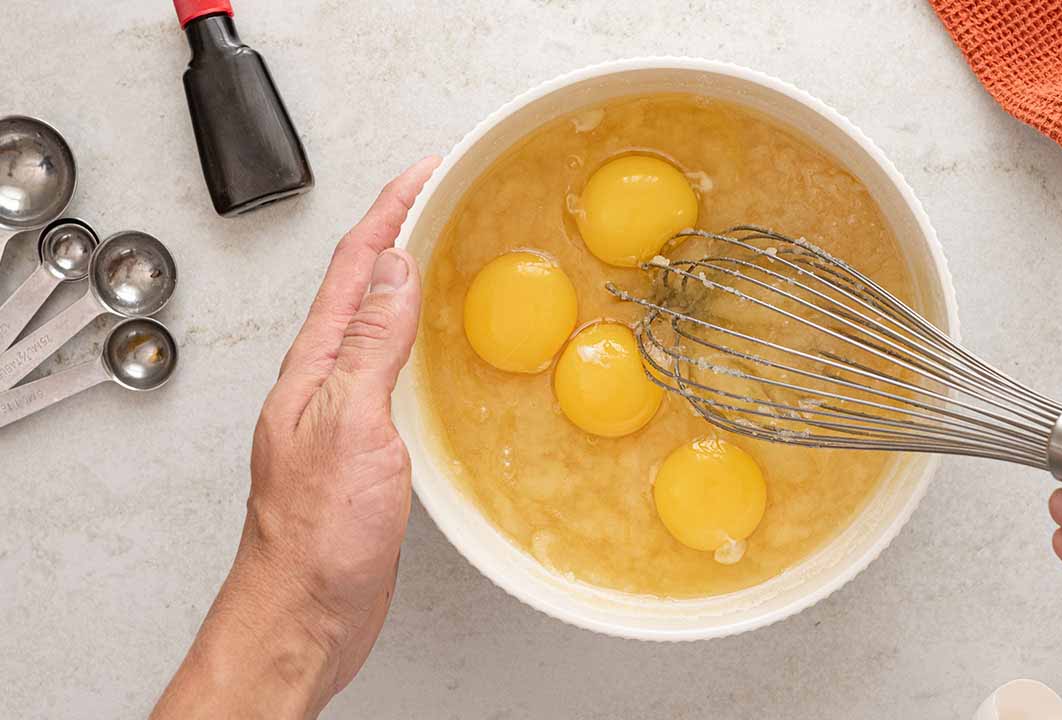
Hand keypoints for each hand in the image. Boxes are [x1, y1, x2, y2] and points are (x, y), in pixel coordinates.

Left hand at [153, 156, 439, 718]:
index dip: (391, 209)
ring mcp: (345, 410)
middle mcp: (326, 379)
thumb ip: (371, 346)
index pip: (355, 264)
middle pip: (365, 282)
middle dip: (402, 228)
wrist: (304, 611)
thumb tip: (395, 268)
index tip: (428, 171)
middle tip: (444, 194)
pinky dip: (419, 336)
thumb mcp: (350, 426)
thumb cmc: (316, 535)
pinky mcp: (368, 442)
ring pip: (380, 323)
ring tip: (447, 248)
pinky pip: (394, 367)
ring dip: (410, 277)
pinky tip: (438, 344)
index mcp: (316, 365)